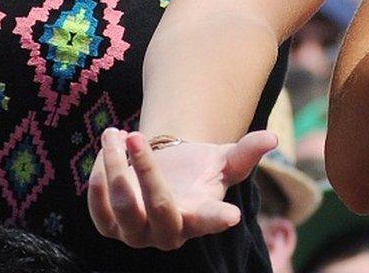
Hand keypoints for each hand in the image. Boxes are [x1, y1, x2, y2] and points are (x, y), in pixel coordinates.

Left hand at [87, 127, 275, 249]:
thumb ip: (246, 152)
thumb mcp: (223, 160)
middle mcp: (169, 233)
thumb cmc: (198, 169)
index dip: (220, 219)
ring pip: (123, 207)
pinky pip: (99, 209)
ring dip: (115, 167)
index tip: (232, 216)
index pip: (211, 220)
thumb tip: (271, 138)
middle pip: (160, 208)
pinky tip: (105, 151)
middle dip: (146, 170)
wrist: (165, 177)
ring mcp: (137, 234)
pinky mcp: (110, 227)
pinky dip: (98, 178)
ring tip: (115, 134)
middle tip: (137, 135)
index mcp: (200, 218)